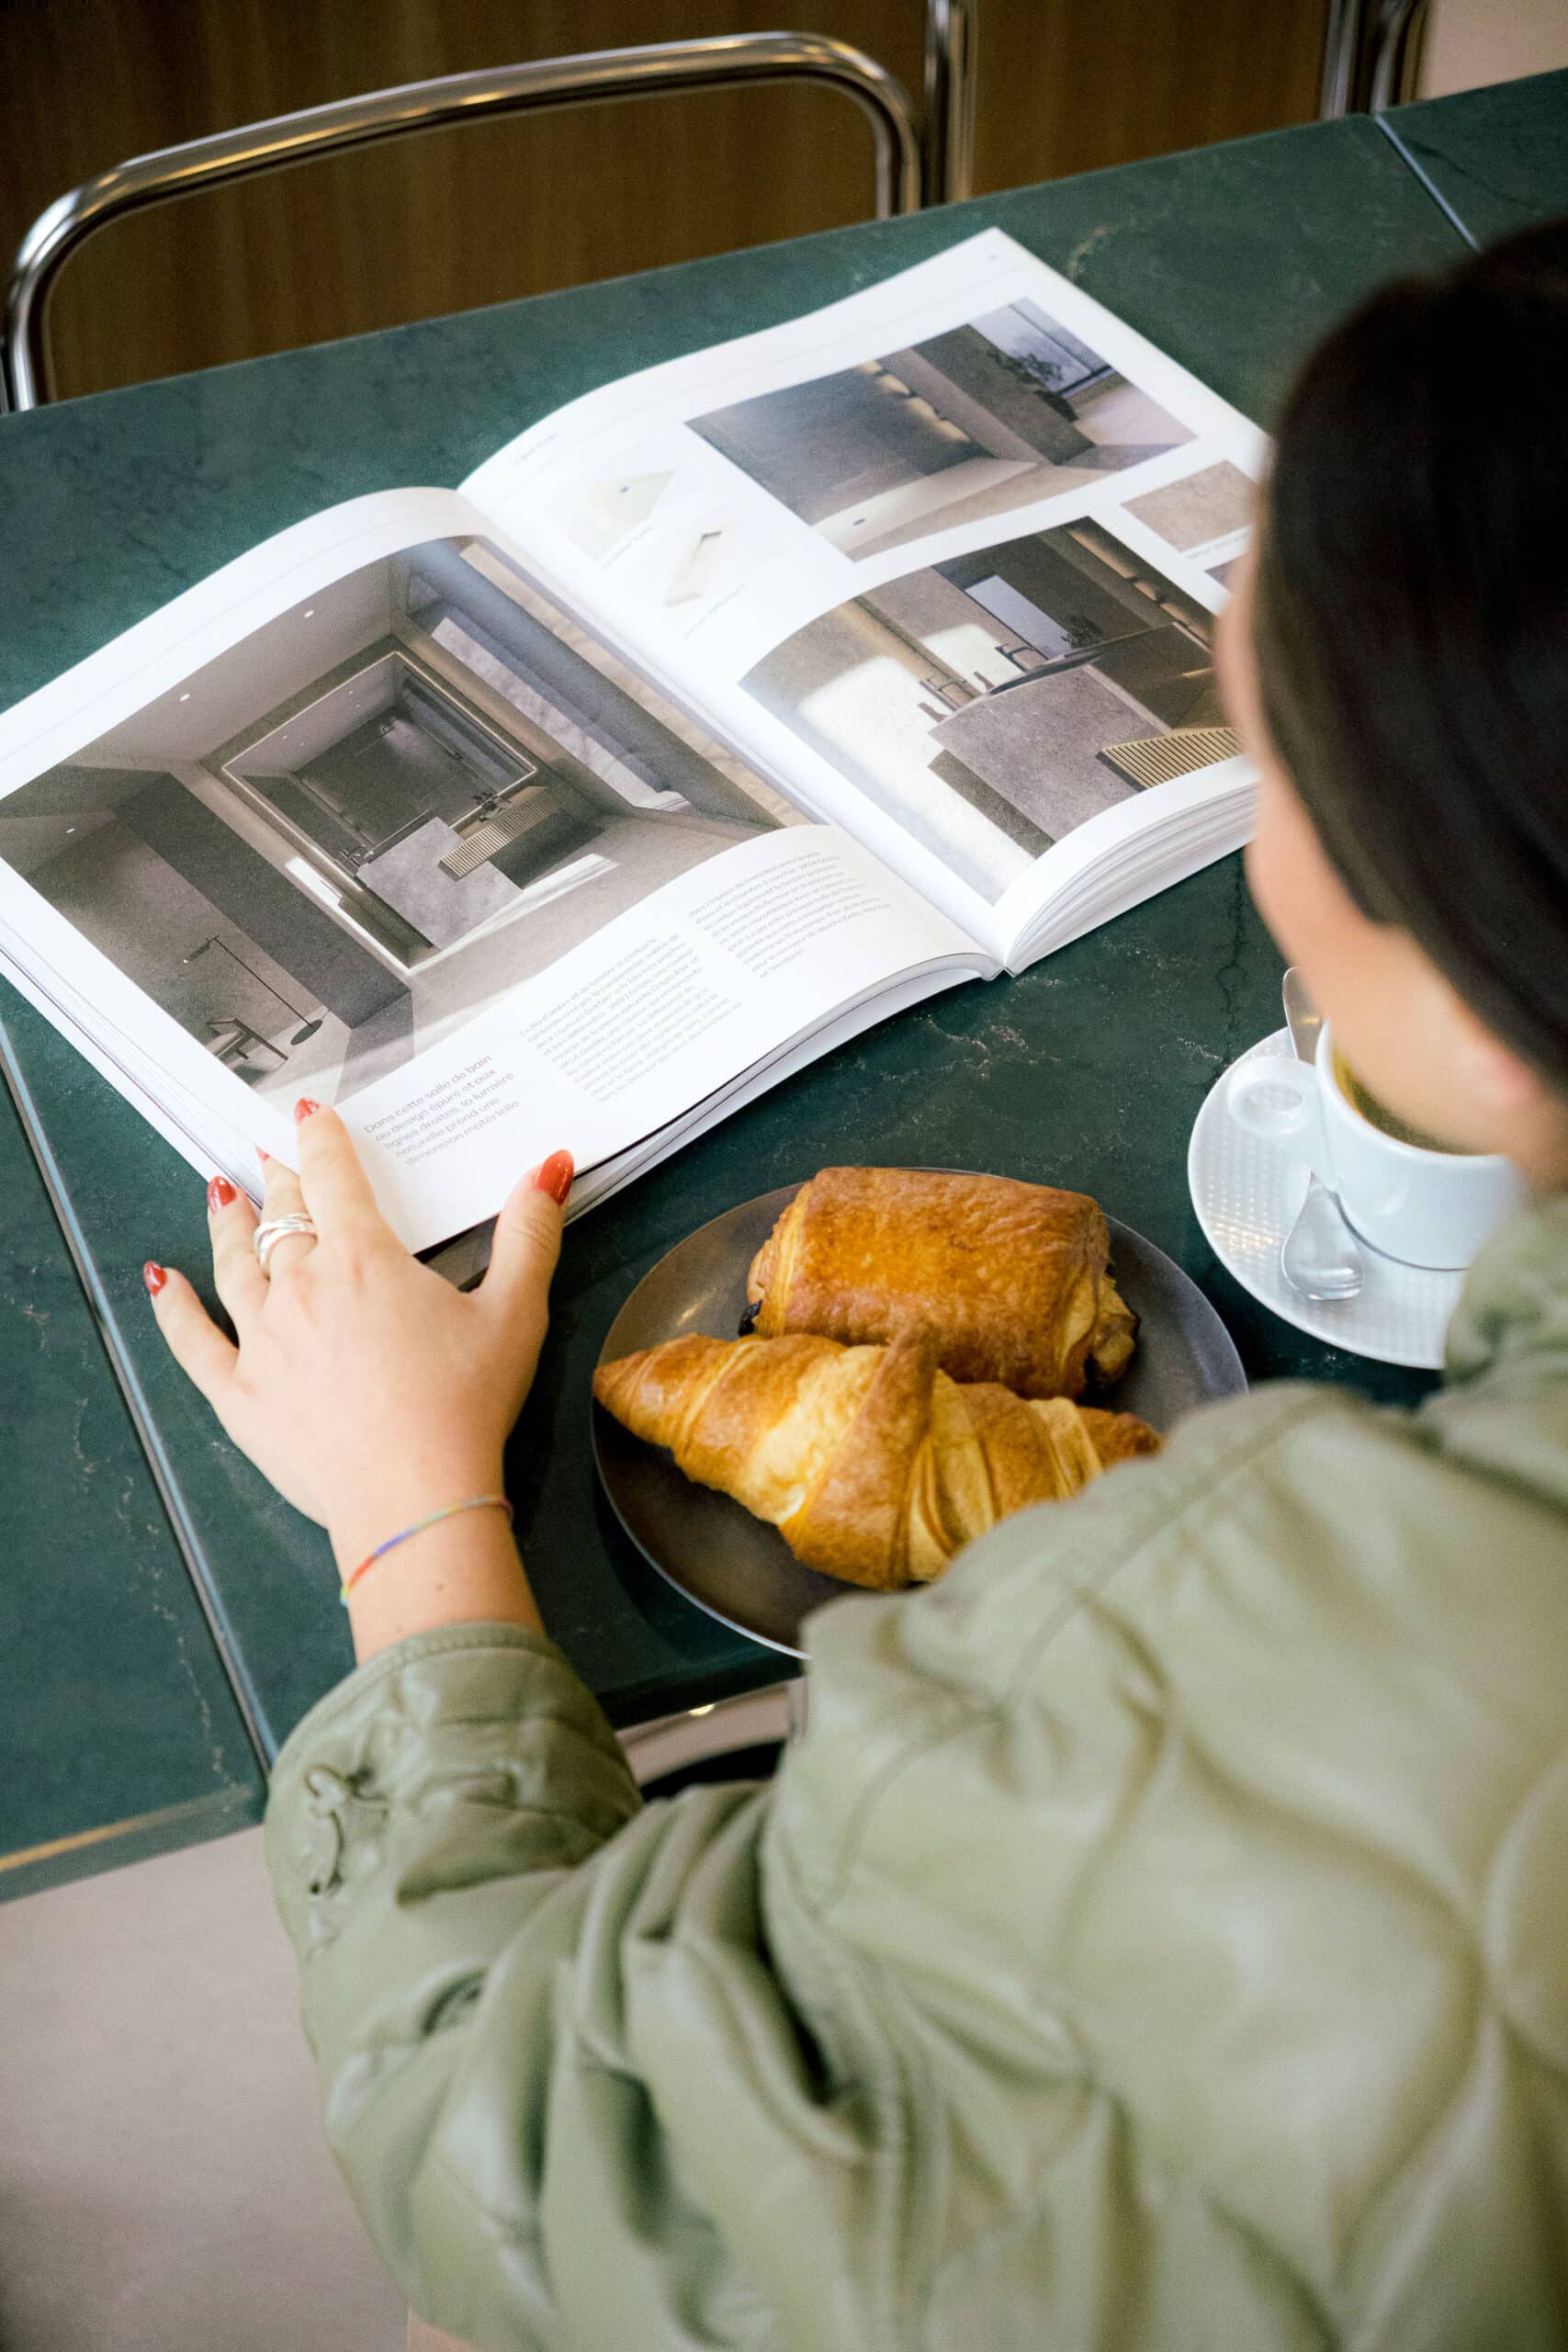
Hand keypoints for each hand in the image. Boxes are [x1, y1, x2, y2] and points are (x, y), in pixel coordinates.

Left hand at [144, 1102, 572, 1578]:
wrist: (414, 1497)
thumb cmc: (465, 1407)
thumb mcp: (515, 1314)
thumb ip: (529, 1235)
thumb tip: (548, 1168)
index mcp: (364, 1260)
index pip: (334, 1177)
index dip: (321, 1138)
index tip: (310, 1115)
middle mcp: (302, 1287)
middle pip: (284, 1218)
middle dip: (282, 1184)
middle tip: (276, 1164)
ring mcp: (262, 1340)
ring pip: (234, 1265)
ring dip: (228, 1226)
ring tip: (223, 1198)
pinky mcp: (239, 1393)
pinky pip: (192, 1341)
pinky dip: (174, 1307)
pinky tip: (161, 1281)